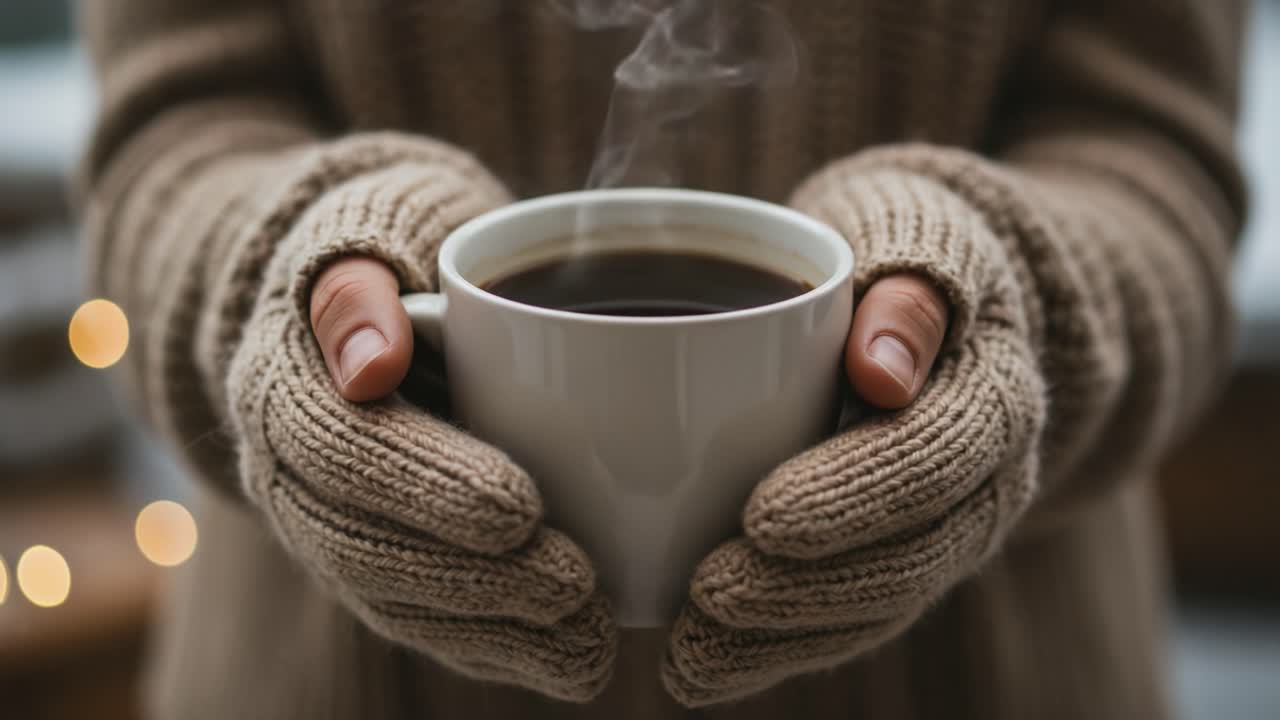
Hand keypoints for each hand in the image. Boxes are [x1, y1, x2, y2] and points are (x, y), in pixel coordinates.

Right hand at [226, 165, 615, 702]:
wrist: (357, 288)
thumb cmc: (384, 239)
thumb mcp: (372, 218)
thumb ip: (361, 280)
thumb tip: (370, 366)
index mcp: (284, 380)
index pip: (341, 445)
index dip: (425, 483)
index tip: (522, 508)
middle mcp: (291, 468)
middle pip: (362, 544)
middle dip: (471, 578)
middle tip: (576, 585)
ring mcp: (328, 522)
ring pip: (391, 600)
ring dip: (491, 634)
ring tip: (588, 647)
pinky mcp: (374, 557)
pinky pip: (419, 618)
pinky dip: (493, 648)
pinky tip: (567, 661)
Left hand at [662, 165, 1047, 705]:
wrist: (946, 294)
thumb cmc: (908, 247)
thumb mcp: (912, 228)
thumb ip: (906, 291)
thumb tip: (883, 372)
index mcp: (993, 387)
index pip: (935, 452)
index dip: (856, 492)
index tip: (762, 517)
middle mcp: (988, 476)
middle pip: (913, 553)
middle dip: (809, 587)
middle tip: (708, 596)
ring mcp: (951, 527)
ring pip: (884, 603)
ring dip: (786, 639)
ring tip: (691, 662)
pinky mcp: (906, 556)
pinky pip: (858, 617)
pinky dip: (784, 649)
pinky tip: (710, 667)